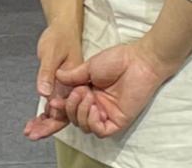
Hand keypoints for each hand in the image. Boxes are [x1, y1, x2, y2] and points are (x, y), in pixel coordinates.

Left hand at [25, 23, 82, 140]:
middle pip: (64, 115)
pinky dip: (45, 114)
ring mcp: (66, 89)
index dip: (54, 122)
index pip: (68, 109)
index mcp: (75, 82)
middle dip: (47, 127)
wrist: (62, 26)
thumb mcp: (51, 53)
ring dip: (45, 123)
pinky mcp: (59, 86)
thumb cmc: (59, 37)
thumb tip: (43, 92)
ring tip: (29, 130)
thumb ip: (47, 73)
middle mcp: (73, 89)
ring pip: (59, 112)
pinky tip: (35, 120)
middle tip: (31, 134)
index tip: (39, 129)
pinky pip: (55, 104)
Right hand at [60, 40, 175, 138]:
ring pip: (85, 126)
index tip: (52, 102)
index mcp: (89, 93)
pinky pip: (101, 131)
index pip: (71, 106)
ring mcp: (107, 114)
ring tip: (88, 96)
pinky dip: (93, 122)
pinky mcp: (118, 121)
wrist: (138, 61)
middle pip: (75, 118)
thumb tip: (57, 77)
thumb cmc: (117, 60)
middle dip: (71, 108)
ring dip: (81, 113)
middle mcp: (97, 105)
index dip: (61, 107)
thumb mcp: (90, 67)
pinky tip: (94, 109)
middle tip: (77, 92)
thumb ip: (73, 76)